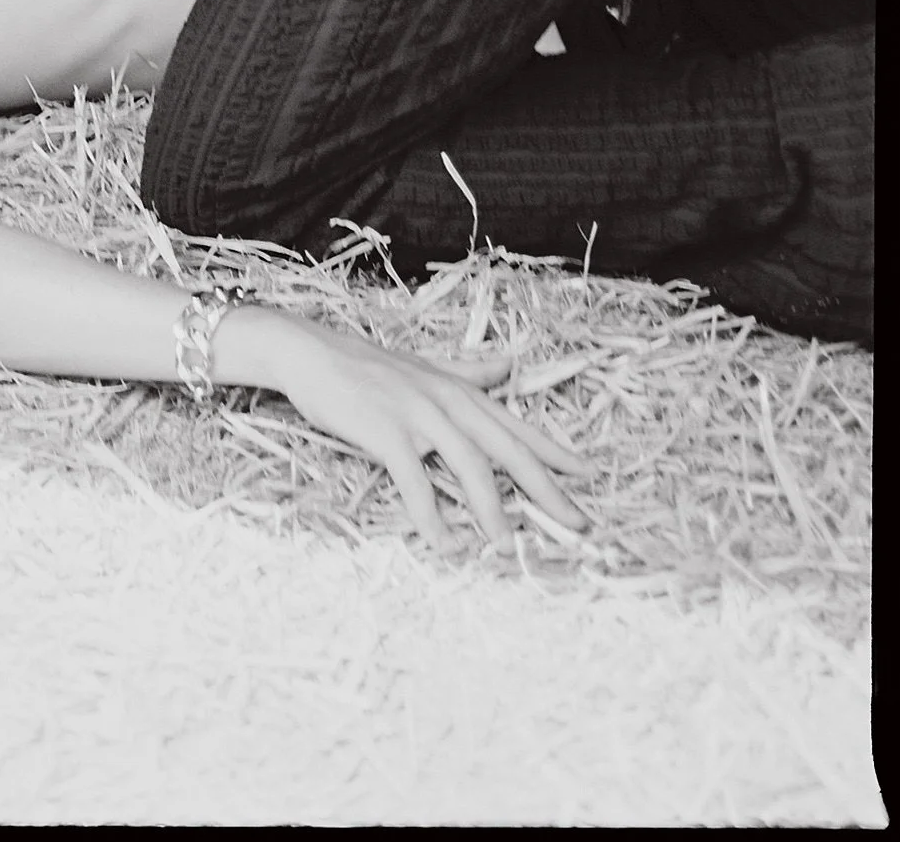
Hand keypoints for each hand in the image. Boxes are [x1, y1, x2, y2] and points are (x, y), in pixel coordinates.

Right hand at [232, 309, 585, 551]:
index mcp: (459, 389)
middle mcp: (448, 400)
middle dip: (546, 489)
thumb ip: (469, 371)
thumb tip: (509, 364)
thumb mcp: (424, 365)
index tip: (590, 477)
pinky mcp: (386, 431)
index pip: (518, 426)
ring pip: (470, 466)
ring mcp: (418, 414)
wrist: (309, 352)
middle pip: (508, 450)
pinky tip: (444, 544)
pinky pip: (415, 481)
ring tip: (506, 547)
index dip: (555, 453)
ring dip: (491, 510)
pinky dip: (431, 515)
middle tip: (578, 524)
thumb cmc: (366, 365)